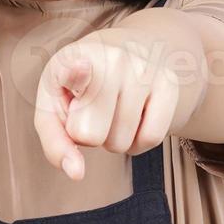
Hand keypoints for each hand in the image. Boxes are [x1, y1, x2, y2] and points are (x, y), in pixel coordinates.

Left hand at [33, 28, 180, 180]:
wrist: (125, 50)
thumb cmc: (80, 86)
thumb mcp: (53, 106)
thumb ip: (55, 141)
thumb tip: (76, 173)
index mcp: (73, 57)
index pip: (76, 69)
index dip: (76, 73)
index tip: (81, 67)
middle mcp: (112, 58)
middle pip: (91, 136)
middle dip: (88, 134)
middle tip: (91, 109)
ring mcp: (144, 69)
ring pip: (120, 143)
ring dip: (112, 138)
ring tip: (112, 108)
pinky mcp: (169, 83)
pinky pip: (151, 139)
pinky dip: (137, 142)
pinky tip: (132, 117)